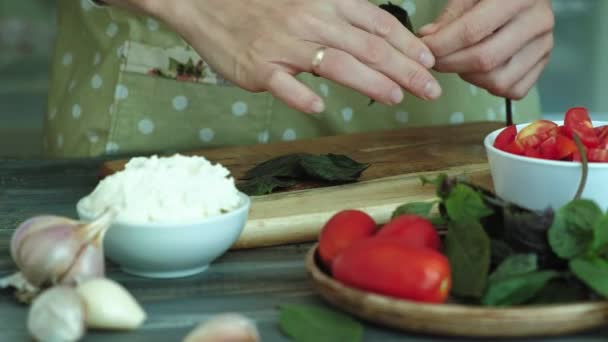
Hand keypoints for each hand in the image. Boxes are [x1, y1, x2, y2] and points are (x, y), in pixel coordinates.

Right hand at [110, 0, 440, 112]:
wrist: (206, 1)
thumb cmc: (260, 2)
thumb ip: (338, 13)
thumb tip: (373, 35)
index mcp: (326, 1)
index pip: (378, 22)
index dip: (408, 44)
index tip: (429, 61)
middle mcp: (311, 20)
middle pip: (369, 46)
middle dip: (406, 69)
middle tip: (432, 88)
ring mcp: (285, 46)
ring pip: (337, 65)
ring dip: (372, 82)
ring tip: (398, 97)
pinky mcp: (259, 68)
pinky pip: (284, 85)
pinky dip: (301, 96)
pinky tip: (319, 108)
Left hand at [419, 0, 553, 99]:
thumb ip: (449, 18)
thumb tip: (426, 39)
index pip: (472, 31)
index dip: (442, 45)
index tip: (424, 49)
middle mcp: (539, 20)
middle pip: (484, 59)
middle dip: (450, 64)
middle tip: (434, 60)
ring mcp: (545, 44)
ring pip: (497, 80)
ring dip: (468, 77)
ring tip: (459, 60)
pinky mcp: (544, 63)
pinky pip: (512, 90)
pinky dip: (489, 86)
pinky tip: (479, 70)